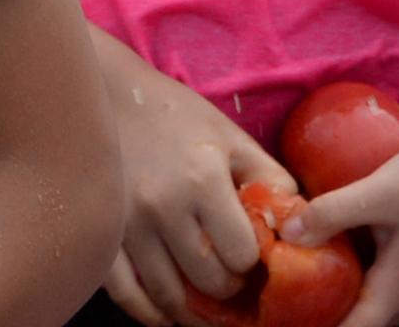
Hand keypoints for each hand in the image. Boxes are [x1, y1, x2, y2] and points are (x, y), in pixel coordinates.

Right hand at [95, 43, 296, 326]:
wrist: (109, 94)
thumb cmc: (176, 115)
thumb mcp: (230, 137)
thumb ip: (267, 177)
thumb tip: (296, 222)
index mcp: (202, 178)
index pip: (241, 252)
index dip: (253, 261)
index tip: (252, 256)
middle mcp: (163, 206)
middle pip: (207, 280)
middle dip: (228, 287)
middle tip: (232, 279)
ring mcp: (126, 224)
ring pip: (168, 295)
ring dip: (193, 308)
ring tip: (206, 302)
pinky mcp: (102, 233)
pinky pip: (125, 293)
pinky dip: (148, 312)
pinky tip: (165, 312)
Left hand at [279, 124, 398, 326]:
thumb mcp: (381, 191)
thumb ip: (331, 212)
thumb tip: (286, 233)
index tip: (290, 317)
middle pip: (365, 319)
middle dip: (330, 312)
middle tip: (291, 294)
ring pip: (379, 300)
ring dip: (349, 292)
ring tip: (312, 269)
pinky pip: (392, 282)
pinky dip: (367, 274)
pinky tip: (350, 243)